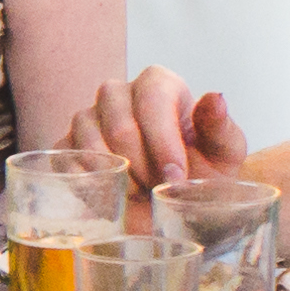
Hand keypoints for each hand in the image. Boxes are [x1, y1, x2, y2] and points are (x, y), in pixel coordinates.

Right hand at [68, 71, 250, 195]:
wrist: (170, 205)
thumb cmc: (199, 175)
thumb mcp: (222, 156)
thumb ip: (220, 128)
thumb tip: (216, 99)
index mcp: (158, 84)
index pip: (152, 99)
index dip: (163, 141)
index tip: (175, 176)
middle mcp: (118, 93)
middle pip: (120, 126)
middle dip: (143, 167)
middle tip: (159, 191)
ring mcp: (88, 118)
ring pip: (91, 143)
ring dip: (119, 178)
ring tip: (140, 194)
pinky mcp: (67, 145)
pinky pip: (68, 160)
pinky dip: (91, 184)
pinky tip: (113, 196)